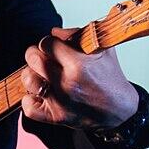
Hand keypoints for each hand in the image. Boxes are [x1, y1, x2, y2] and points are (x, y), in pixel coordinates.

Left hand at [21, 34, 140, 128]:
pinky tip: (42, 94)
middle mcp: (67, 84)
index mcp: (80, 65)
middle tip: (45, 58)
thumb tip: (54, 32)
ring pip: (28, 79)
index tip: (54, 47)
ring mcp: (60, 102)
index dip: (49, 43)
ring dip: (34, 74)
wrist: (121, 110)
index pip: (46, 43)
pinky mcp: (56, 117)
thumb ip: (77, 35)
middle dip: (37, 55)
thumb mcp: (102, 49)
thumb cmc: (110, 78)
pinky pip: (28, 107)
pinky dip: (31, 100)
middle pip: (33, 58)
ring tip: (44, 75)